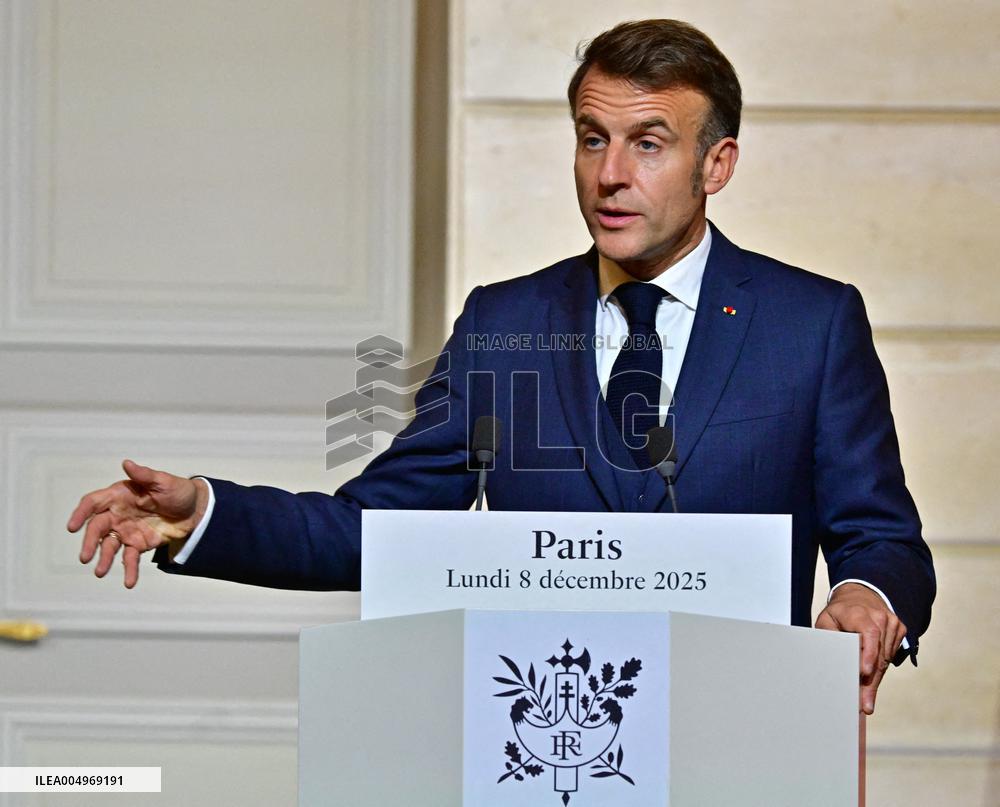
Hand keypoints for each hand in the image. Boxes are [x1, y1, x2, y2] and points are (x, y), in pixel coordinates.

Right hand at [66, 460, 208, 588]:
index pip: (93, 503)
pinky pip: (130, 559)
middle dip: (90, 542)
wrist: (195, 510)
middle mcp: (117, 514)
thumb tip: (126, 463)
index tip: (73, 527)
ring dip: (104, 559)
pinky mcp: (138, 544)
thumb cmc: (176, 491)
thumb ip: (144, 475)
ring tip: (100, 572)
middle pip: (97, 528)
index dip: (81, 513)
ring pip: (109, 546)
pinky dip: (129, 571)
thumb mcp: (163, 481)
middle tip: (85, 557)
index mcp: (119, 496)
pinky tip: (129, 582)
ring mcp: (126, 531)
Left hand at [815, 583, 906, 714]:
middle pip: (878, 654)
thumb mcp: (826, 619)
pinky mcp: (900, 630)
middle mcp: (880, 617)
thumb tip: (832, 658)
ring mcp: (893, 623)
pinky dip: (880, 669)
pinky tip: (871, 679)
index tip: (865, 672)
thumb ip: (828, 636)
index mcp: (859, 612)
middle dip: (871, 681)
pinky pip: (891, 656)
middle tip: (864, 704)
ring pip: (885, 659)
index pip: (868, 633)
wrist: (860, 595)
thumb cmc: (840, 612)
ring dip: (875, 679)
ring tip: (865, 699)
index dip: (869, 654)